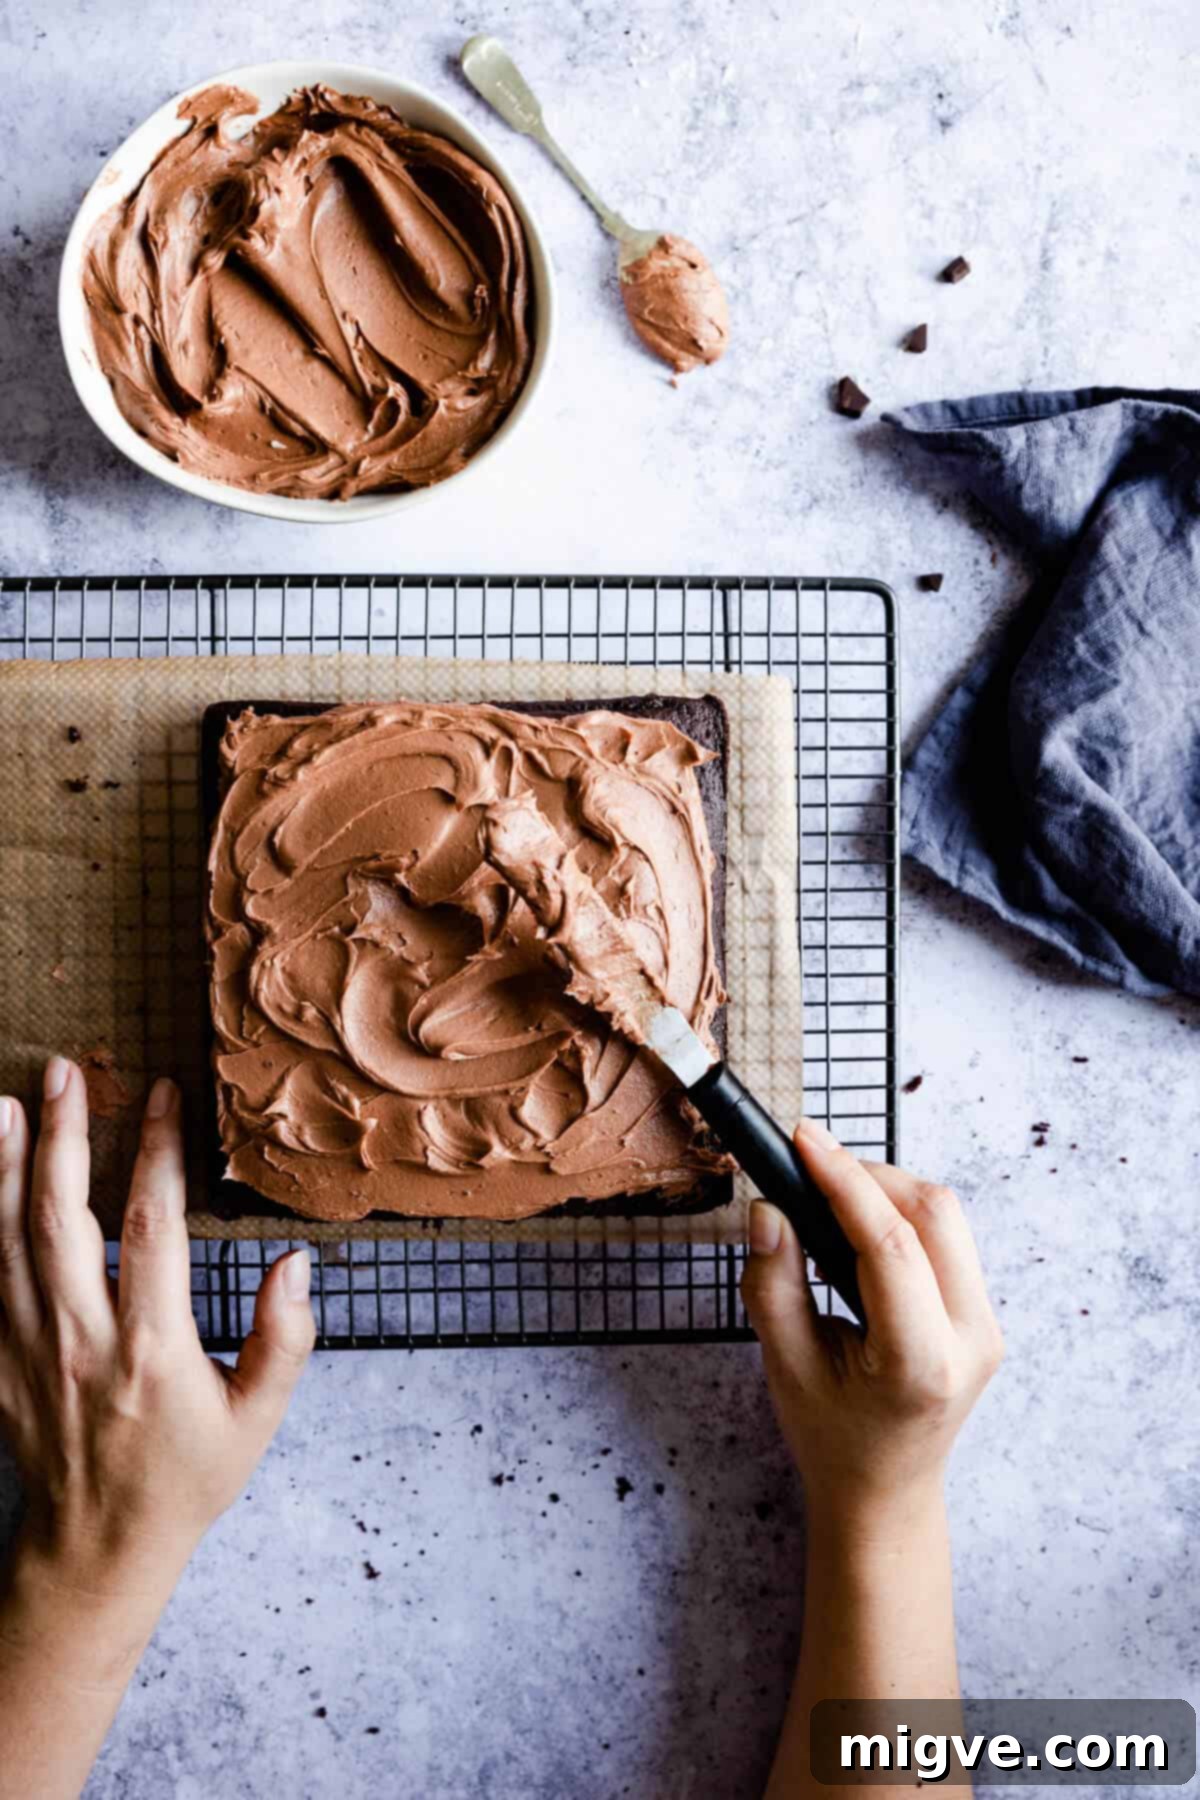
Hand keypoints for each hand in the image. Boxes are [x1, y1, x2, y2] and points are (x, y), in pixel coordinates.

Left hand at [0, 1056, 315, 1593]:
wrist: (98, 1550)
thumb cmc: (186, 1480)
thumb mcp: (257, 1418)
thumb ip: (283, 1339)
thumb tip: (296, 1264)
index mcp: (153, 1351)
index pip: (152, 1227)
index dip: (156, 1152)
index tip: (161, 1093)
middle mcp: (83, 1343)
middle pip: (62, 1220)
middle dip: (64, 1137)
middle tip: (65, 1072)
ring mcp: (30, 1354)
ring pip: (8, 1243)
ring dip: (7, 1168)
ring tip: (10, 1105)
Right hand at [740, 1116, 1002, 1526]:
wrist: (884, 1492)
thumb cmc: (831, 1436)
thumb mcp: (785, 1365)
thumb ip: (773, 1283)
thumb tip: (769, 1208)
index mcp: (922, 1361)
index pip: (890, 1243)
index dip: (844, 1180)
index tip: (803, 1138)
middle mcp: (971, 1338)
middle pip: (933, 1213)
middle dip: (868, 1175)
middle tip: (808, 1166)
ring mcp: (987, 1325)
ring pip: (945, 1216)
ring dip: (886, 1190)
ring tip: (827, 1196)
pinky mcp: (982, 1313)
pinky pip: (948, 1237)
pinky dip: (901, 1214)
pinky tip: (858, 1225)